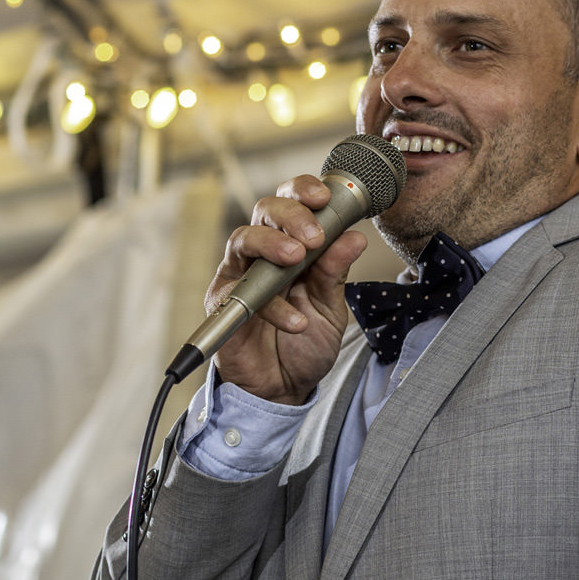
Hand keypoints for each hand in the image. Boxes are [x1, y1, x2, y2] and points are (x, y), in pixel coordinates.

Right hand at [205, 174, 367, 404]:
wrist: (283, 388)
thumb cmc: (304, 343)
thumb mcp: (330, 307)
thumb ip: (336, 273)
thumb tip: (355, 236)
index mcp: (292, 245)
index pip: (293, 202)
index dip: (304, 190)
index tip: (325, 196)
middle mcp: (262, 254)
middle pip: (265, 210)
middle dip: (291, 214)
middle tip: (314, 235)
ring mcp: (240, 275)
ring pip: (243, 239)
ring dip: (271, 243)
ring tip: (296, 258)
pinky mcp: (223, 303)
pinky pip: (241, 292)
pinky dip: (272, 307)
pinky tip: (296, 321)